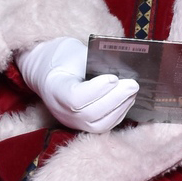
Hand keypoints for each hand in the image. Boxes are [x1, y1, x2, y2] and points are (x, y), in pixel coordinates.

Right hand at [17, 36, 137, 132]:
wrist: (48, 72)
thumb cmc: (63, 59)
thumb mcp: (75, 54)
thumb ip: (96, 62)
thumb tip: (123, 68)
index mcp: (54, 89)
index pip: (75, 99)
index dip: (97, 90)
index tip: (113, 78)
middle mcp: (61, 110)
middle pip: (90, 114)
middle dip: (116, 99)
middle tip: (133, 85)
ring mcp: (72, 121)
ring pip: (99, 124)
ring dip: (120, 108)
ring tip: (133, 92)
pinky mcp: (83, 125)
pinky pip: (103, 126)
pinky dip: (118, 114)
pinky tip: (128, 100)